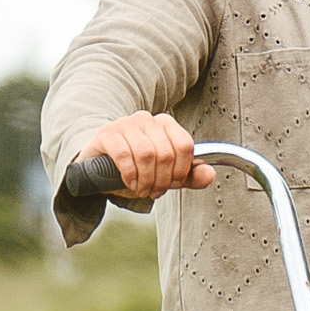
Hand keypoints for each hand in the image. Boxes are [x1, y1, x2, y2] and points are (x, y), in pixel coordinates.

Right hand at [85, 114, 211, 201]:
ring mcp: (126, 123)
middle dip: (162, 180)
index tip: (172, 184)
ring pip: (146, 154)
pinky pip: (124, 154)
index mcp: (166, 124)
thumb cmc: (135, 167)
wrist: (99, 165)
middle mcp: (147, 119)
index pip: (185, 145)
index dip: (181, 170)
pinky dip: (129, 174)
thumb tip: (209, 174)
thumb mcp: (165, 174)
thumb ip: (188, 176)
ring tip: (141, 188)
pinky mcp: (107, 133)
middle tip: (153, 191)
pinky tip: (129, 182)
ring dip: (145, 179)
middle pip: (166, 153)